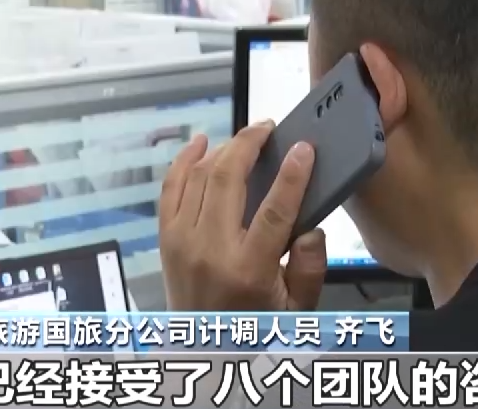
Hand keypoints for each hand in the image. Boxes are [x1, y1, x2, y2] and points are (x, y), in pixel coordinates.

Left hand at [158, 123, 327, 311]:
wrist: (205, 349)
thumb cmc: (256, 327)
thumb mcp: (297, 307)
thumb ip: (311, 267)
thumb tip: (310, 227)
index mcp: (248, 271)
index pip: (273, 211)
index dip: (291, 175)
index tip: (303, 148)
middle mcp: (209, 252)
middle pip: (226, 180)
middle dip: (248, 144)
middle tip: (268, 128)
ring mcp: (182, 243)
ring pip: (198, 177)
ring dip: (222, 149)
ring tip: (246, 137)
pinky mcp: (166, 239)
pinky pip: (170, 188)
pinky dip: (183, 160)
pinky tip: (202, 142)